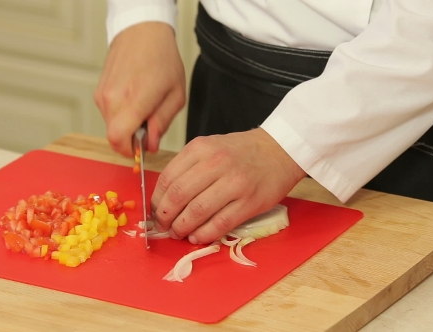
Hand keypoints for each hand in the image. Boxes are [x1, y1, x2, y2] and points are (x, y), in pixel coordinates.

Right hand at [94, 22, 185, 156]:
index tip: (140, 149)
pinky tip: (134, 97)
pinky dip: (120, 113)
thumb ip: (162, 124)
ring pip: (111, 126)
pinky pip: (108, 113)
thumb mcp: (175, 95)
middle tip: (148, 124)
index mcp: (134, 101)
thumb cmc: (162, 59)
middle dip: (131, 138)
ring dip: (126, 125)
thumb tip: (150, 145)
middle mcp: (113, 99)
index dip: (129, 151)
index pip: (119, 140)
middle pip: (114, 136)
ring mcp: (103, 95)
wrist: (142, 32)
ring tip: (143, 106)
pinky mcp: (99, 91)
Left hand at [150, 128, 305, 243]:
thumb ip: (187, 168)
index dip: (156, 200)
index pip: (168, 178)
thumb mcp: (210, 147)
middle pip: (178, 196)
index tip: (154, 212)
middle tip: (163, 226)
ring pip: (197, 212)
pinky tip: (198, 237)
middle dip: (165, 217)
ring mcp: (235, 183)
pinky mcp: (250, 202)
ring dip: (182, 228)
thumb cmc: (240, 152)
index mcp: (200, 148)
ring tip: (179, 233)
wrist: (279, 150)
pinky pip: (220, 223)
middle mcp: (216, 163)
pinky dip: (204, 234)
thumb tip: (163, 200)